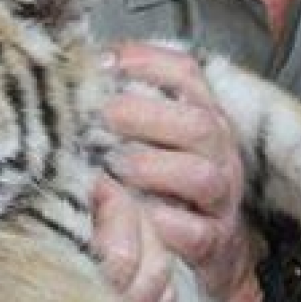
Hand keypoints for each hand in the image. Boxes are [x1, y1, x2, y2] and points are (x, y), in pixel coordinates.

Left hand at [99, 42, 261, 301]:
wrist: (207, 239)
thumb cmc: (166, 174)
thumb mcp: (154, 130)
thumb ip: (127, 97)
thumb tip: (79, 63)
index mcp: (203, 111)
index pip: (186, 72)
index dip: (148, 61)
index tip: (107, 62)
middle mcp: (219, 149)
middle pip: (198, 123)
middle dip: (146, 116)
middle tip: (104, 116)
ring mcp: (221, 196)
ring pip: (201, 176)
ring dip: (152, 168)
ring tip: (113, 167)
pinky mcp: (214, 240)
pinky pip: (197, 233)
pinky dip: (166, 224)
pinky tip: (135, 214)